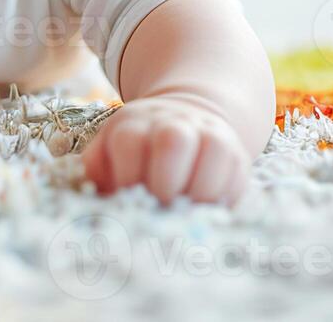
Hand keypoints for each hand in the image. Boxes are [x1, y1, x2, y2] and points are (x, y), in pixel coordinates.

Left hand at [82, 96, 249, 204]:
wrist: (185, 119)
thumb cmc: (138, 148)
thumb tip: (96, 198)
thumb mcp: (110, 150)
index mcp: (135, 122)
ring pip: (213, 152)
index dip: (128, 177)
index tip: (129, 201)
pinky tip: (205, 210)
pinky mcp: (236, 153)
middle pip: (173, 141)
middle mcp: (174, 122)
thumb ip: (97, 170)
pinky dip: (222, 199)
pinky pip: (237, 175)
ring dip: (198, 193)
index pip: (129, 142)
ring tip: (184, 213)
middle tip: (161, 207)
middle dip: (165, 183)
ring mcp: (209, 133)